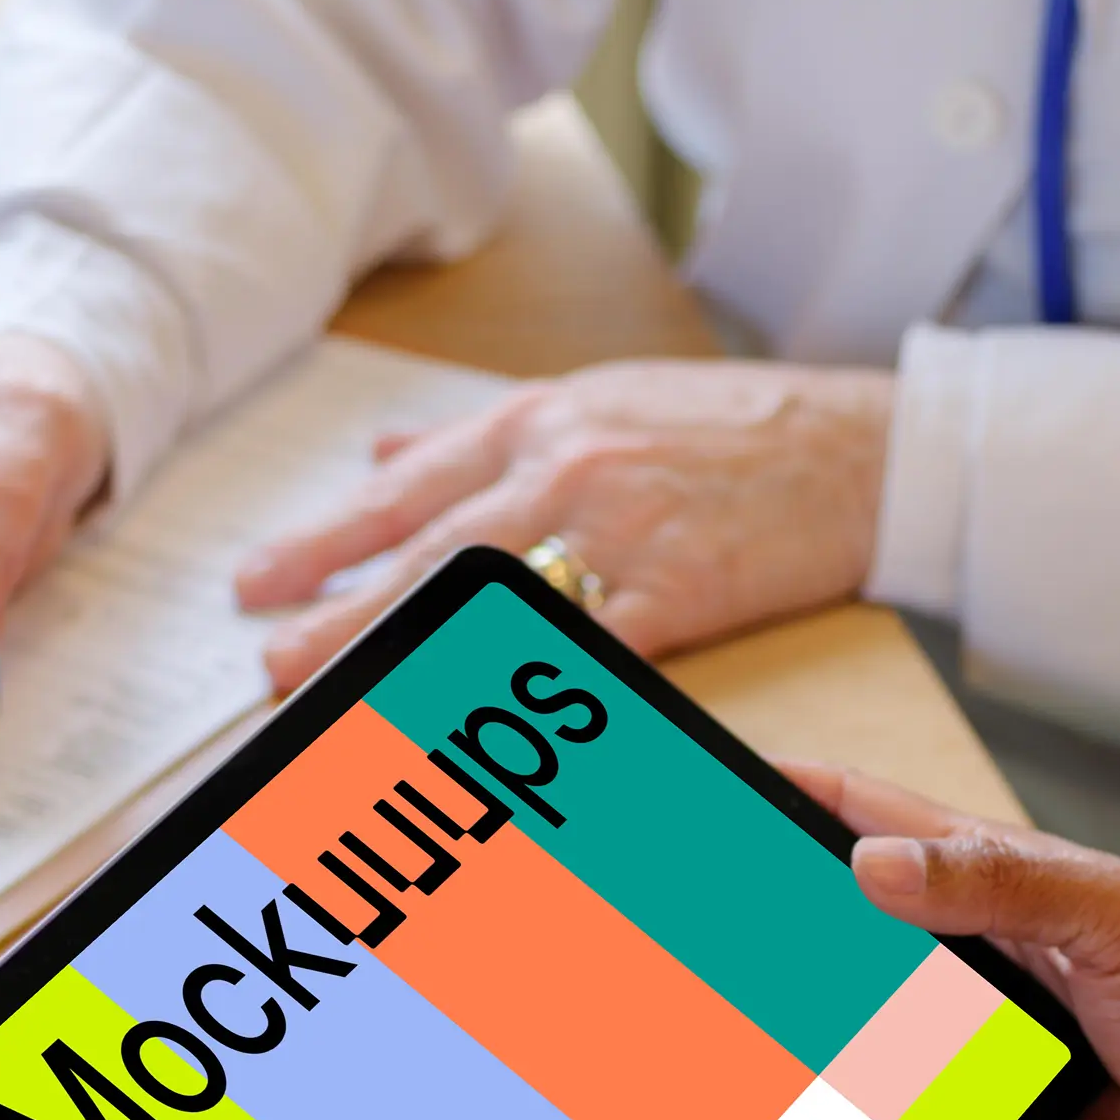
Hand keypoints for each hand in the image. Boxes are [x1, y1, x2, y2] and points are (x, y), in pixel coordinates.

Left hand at [232, 360, 890, 688]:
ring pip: (481, 601)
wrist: (860, 446)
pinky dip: (523, 688)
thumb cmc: (735, 427)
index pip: (406, 489)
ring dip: (401, 651)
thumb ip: (486, 434)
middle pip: (425, 550)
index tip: (259, 581)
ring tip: (334, 691)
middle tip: (269, 655)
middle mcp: (564, 469)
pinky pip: (582, 651)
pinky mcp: (675, 592)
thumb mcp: (598, 400)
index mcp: (539, 423)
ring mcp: (618, 530)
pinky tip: (468, 720)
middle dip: (335, 606)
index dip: (325, 539)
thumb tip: (388, 447)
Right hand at [793, 765, 1119, 1119]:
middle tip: (790, 1008)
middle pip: (851, 977)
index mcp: (1000, 899)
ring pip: (888, 1102)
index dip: (790, 803)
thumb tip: (871, 862)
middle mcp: (982, 987)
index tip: (710, 792)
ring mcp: (992, 1080)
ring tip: (1018, 1115)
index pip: (870, 828)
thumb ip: (999, 880)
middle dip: (819, 998)